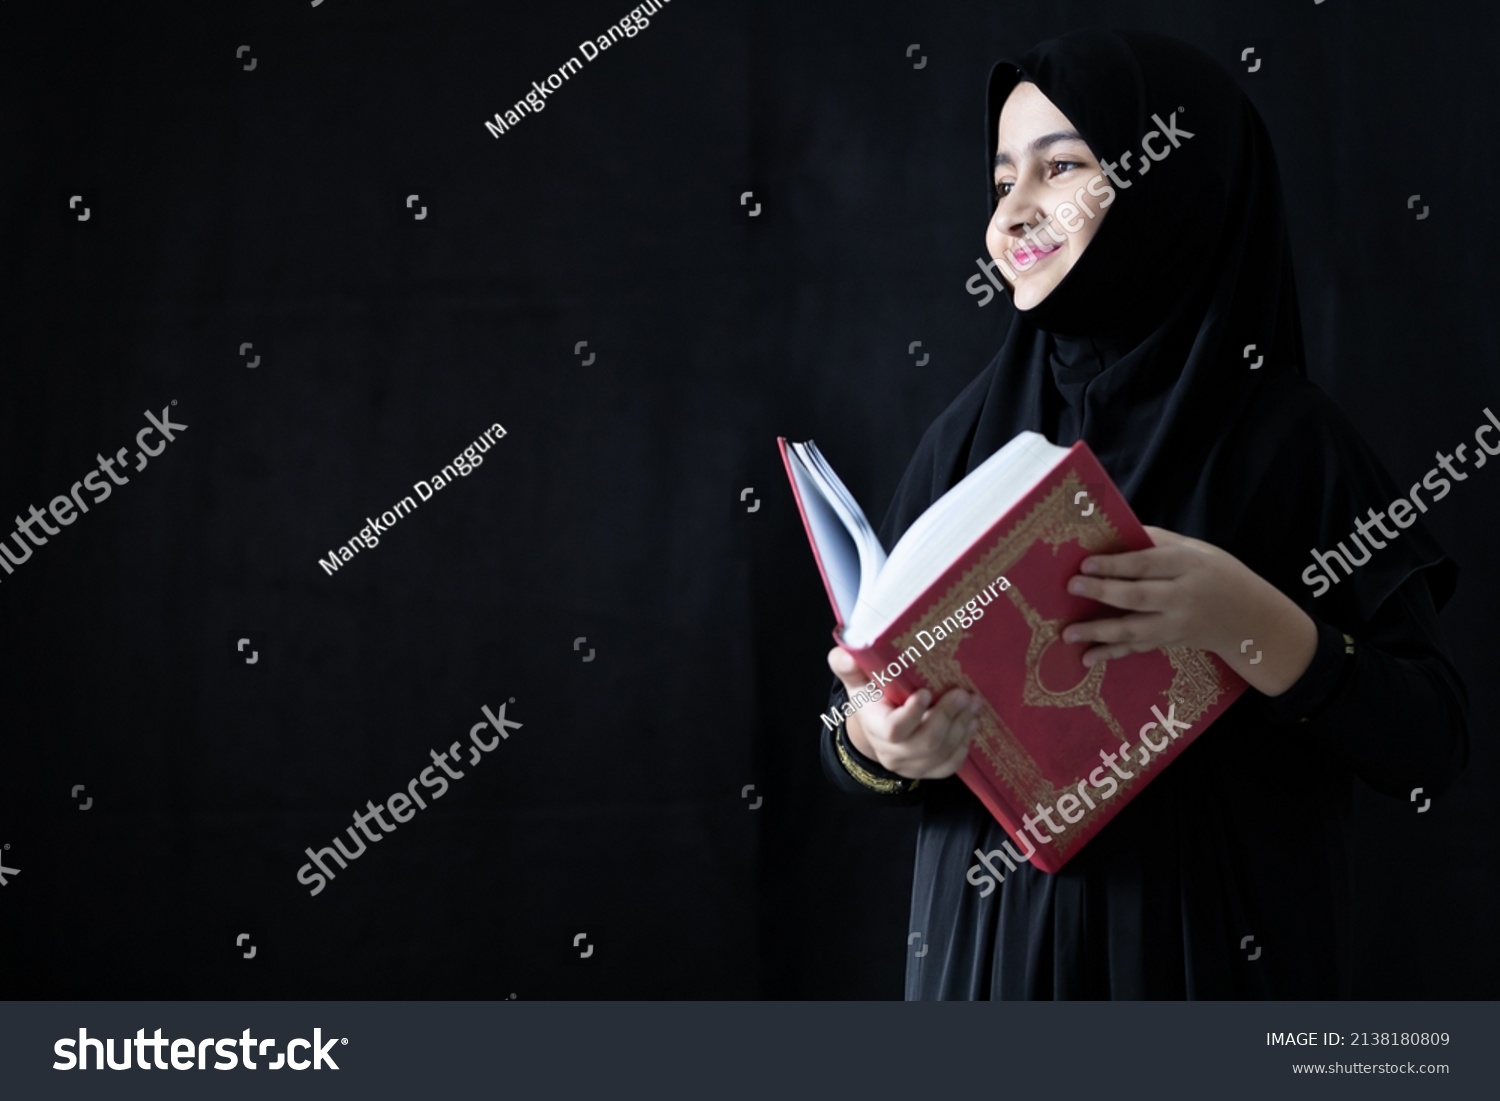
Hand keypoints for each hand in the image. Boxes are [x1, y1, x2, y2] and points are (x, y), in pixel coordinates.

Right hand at [826, 646, 979, 779]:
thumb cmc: (872, 697)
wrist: (879, 727)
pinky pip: (950, 765)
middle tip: (963, 693)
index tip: (927, 692)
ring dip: (962, 726)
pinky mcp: (927, 771)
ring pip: (941, 753)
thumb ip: (848, 666)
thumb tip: (845, 653)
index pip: (893, 730)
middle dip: (947, 716)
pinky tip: (971, 723)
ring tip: (972, 702)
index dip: (912, 714)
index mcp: (874, 727)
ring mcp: (910, 766)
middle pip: (925, 742)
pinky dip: (964, 744)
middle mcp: (891, 753)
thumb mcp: (858, 680)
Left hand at [1061, 525, 1317, 695]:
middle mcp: (1184, 597)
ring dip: (1100, 632)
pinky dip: (1112, 653)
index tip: (1085, 563)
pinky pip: (1139, 648)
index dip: (1116, 564)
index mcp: (1189, 565)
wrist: (1251, 618)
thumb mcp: (1198, 549)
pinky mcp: (1172, 642)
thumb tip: (1115, 532)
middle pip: (1139, 596)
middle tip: (1072, 586)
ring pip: (1136, 629)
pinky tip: (1087, 658)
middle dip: (1102, 592)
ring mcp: (1178, 624)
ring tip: (1069, 633)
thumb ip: (1159, 542)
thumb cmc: (1218, 574)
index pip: (1148, 564)